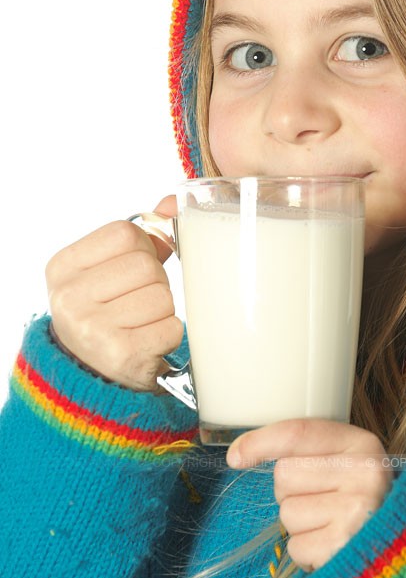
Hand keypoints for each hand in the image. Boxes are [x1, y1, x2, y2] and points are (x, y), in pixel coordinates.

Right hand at [46, 196, 182, 389]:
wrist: (93, 375)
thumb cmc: (109, 310)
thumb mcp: (111, 269)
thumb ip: (144, 235)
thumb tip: (172, 202)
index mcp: (62, 267)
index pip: (125, 233)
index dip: (142, 249)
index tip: (129, 272)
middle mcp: (68, 297)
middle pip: (147, 266)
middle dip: (154, 282)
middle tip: (136, 303)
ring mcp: (92, 328)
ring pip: (162, 296)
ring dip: (162, 311)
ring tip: (140, 324)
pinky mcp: (121, 355)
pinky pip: (172, 327)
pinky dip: (168, 334)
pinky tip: (148, 342)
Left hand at [227, 419, 392, 570]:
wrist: (404, 552)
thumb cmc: (365, 501)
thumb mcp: (349, 462)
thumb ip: (307, 449)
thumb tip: (237, 454)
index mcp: (363, 444)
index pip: (298, 434)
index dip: (261, 442)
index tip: (236, 455)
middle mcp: (364, 474)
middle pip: (285, 475)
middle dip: (292, 492)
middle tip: (323, 500)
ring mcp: (356, 513)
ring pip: (287, 513)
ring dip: (300, 524)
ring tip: (331, 525)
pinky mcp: (343, 549)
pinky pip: (295, 547)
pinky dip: (306, 551)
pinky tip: (332, 545)